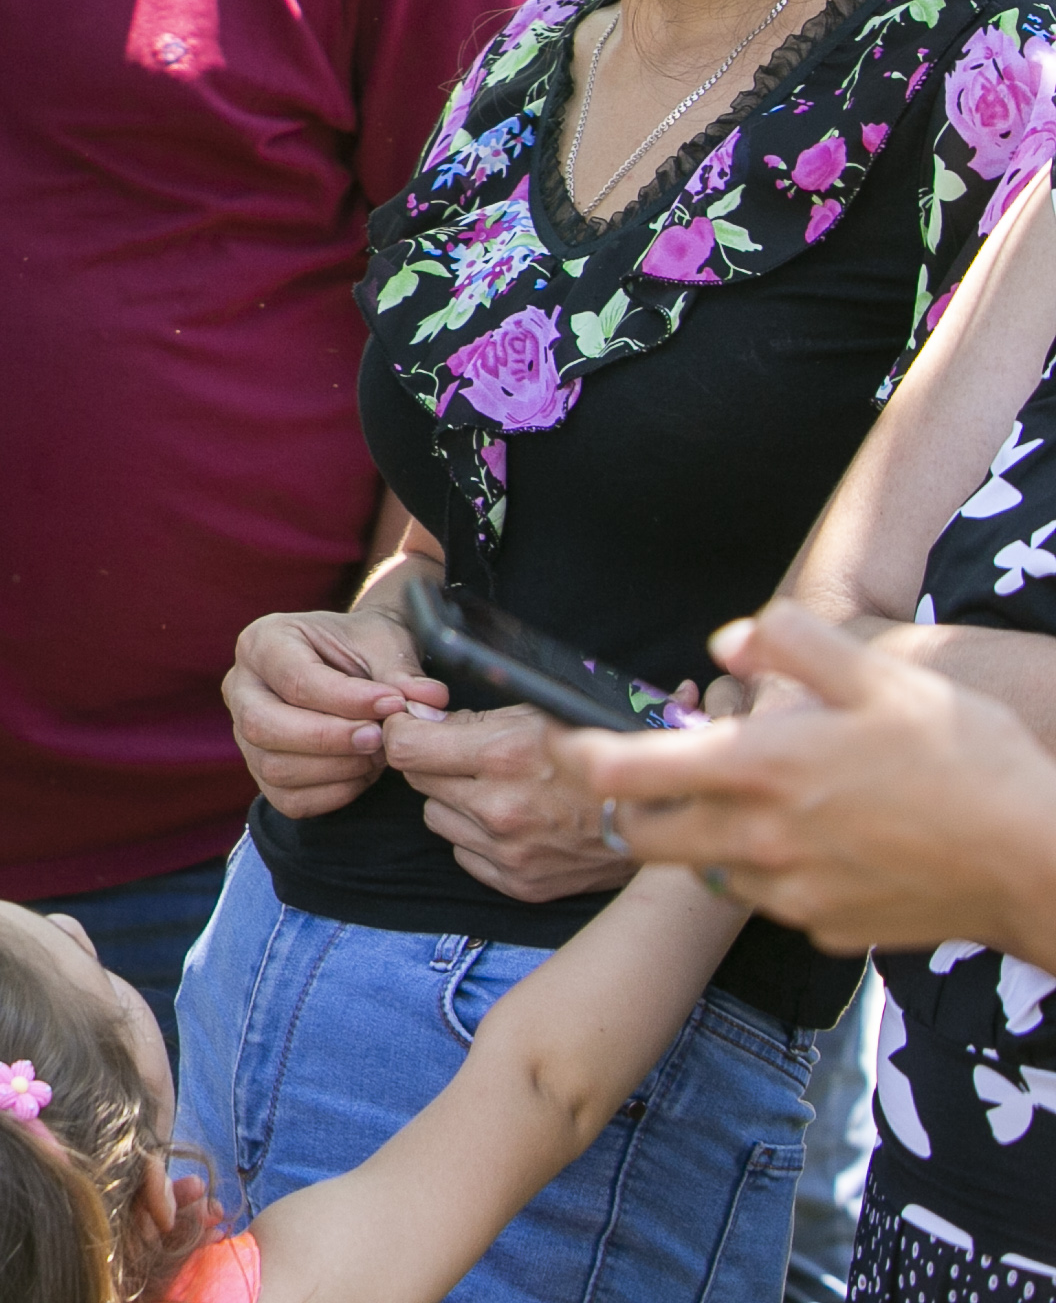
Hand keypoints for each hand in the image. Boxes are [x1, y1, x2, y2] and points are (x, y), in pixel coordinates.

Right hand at [225, 606, 446, 814]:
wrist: (354, 664)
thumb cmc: (364, 649)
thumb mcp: (385, 644)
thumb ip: (402, 673)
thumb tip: (428, 702)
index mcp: (263, 642)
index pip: (294, 680)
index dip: (347, 699)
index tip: (395, 704)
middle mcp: (241, 687)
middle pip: (264, 726)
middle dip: (329, 739)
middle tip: (379, 738)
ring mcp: (243, 733)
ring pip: (275, 767)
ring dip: (336, 768)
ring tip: (378, 753)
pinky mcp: (261, 770)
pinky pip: (288, 798)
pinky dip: (333, 793)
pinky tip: (363, 772)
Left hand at [388, 704, 636, 901]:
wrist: (659, 816)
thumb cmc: (599, 752)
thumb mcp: (539, 714)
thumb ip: (472, 719)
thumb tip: (415, 720)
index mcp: (504, 756)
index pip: (404, 748)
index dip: (403, 732)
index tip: (413, 728)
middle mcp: (500, 809)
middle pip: (418, 781)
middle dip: (434, 764)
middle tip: (469, 758)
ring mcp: (509, 852)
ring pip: (437, 818)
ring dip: (455, 802)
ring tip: (500, 791)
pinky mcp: (519, 884)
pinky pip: (464, 853)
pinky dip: (477, 838)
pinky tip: (514, 823)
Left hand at [560, 604, 1055, 952]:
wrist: (1041, 862)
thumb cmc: (966, 760)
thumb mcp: (881, 675)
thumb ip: (790, 643)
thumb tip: (727, 643)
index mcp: (759, 771)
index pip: (620, 772)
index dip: (575, 754)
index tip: (563, 741)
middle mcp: (759, 840)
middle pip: (639, 837)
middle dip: (630, 810)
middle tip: (655, 780)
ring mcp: (790, 894)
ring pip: (703, 871)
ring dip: (702, 841)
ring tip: (753, 805)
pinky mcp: (825, 928)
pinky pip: (770, 901)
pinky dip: (772, 875)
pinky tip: (819, 846)